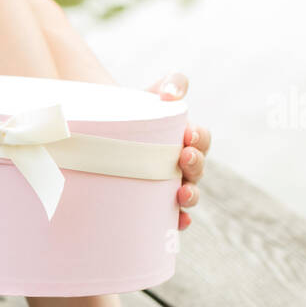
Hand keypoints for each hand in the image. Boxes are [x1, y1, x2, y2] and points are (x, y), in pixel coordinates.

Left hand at [149, 72, 209, 230]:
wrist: (103, 132)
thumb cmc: (134, 112)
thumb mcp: (152, 93)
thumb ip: (171, 83)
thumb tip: (171, 93)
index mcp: (184, 140)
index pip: (202, 140)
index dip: (200, 139)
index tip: (189, 135)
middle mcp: (180, 165)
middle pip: (198, 169)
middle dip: (196, 165)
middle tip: (184, 157)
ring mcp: (167, 185)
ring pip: (188, 194)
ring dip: (191, 195)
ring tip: (182, 193)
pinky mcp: (153, 202)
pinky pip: (170, 217)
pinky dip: (178, 221)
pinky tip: (178, 223)